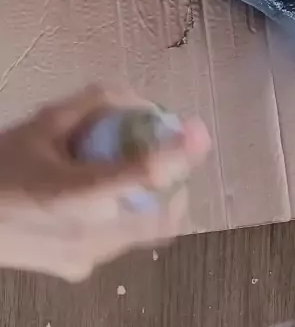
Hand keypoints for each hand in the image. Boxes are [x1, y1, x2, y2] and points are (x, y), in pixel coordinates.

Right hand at [0, 86, 209, 280]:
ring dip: (154, 199)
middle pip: (161, 214)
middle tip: (173, 154)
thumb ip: (92, 105)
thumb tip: (138, 99)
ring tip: (136, 172)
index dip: (176, 153)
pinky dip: (129, 215)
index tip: (199, 132)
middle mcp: (89, 234)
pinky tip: (106, 196)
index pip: (141, 174)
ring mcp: (87, 259)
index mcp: (75, 194)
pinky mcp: (80, 270)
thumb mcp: (42, 125)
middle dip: (176, 183)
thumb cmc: (3, 168)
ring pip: (145, 231)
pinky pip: (121, 240)